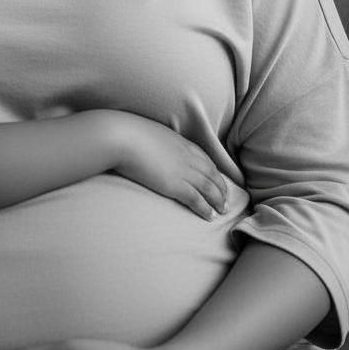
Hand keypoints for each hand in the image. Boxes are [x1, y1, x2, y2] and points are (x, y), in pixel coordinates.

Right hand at [112, 114, 227, 219]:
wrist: (122, 137)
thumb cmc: (128, 133)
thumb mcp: (149, 132)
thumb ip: (158, 141)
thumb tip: (153, 146)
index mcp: (181, 142)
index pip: (205, 159)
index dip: (214, 172)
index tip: (219, 180)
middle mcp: (187, 156)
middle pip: (212, 174)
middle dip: (222, 188)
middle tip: (226, 200)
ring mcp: (182, 171)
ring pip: (209, 188)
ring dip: (218, 201)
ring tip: (223, 211)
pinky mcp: (174, 185)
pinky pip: (196, 199)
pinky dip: (205, 208)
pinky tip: (210, 216)